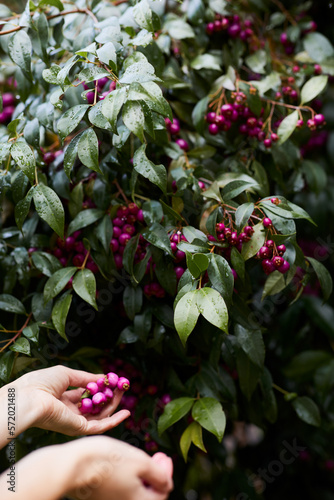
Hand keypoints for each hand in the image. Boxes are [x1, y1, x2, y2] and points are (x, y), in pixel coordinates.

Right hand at [0, 436, 172, 499]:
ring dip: (141, 475)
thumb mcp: (139, 461)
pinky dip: (127, 477)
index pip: (163, 493)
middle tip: (155, 456)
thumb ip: (158, 475)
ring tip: (138, 457)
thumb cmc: (106, 460)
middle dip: (155, 474)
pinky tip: (123, 463)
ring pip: (134, 491)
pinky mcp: (100, 497)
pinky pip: (120, 489)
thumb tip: (167, 483)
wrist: (71, 465)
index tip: (163, 456)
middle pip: (148, 494)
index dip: (166, 473)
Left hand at [9, 365, 129, 435]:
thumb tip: (103, 378)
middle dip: (109, 396)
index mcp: (63, 399)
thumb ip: (85, 377)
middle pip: (95, 406)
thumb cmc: (41, 383)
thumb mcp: (66, 374)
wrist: (29, 398)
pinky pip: (99, 426)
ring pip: (99, 416)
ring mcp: (74, 422)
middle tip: (122, 387)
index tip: (112, 381)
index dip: (99, 388)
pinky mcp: (77, 429)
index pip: (85, 395)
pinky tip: (125, 412)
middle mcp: (69, 412)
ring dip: (114, 405)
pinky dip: (114, 420)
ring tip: (124, 392)